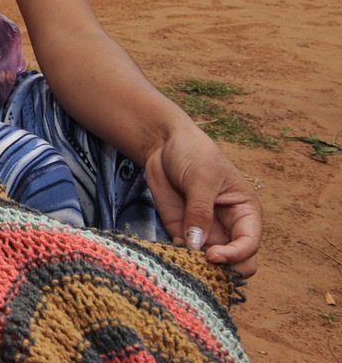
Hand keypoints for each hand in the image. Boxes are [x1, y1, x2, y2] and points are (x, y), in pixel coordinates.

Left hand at [144, 123, 261, 276]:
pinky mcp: (183, 232)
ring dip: (199, 267)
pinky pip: (185, 254)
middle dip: (223, 270)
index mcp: (245, 212)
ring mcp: (206, 232)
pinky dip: (179, 258)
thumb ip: (200, 211)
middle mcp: (229, 227)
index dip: (235, 256)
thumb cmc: (193, 154)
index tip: (212, 255)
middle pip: (237, 263)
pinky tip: (167, 252)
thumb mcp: (201, 178)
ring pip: (211, 264)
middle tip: (199, 264)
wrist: (164, 145)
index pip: (249, 244)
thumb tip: (197, 244)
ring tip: (182, 261)